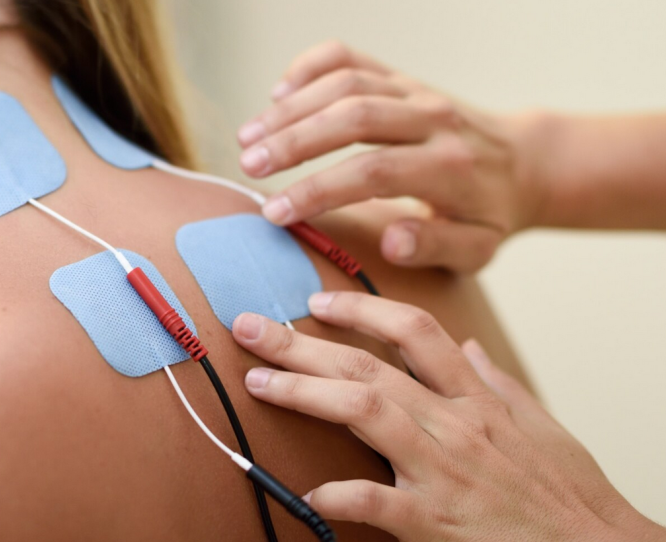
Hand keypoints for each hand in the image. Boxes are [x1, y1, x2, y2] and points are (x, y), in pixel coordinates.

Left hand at [231, 295, 663, 541]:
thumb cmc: (568, 494)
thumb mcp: (541, 425)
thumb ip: (497, 382)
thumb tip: (465, 347)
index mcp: (477, 398)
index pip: (412, 332)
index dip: (359, 309)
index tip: (315, 300)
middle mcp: (454, 423)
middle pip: (367, 365)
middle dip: (303, 343)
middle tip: (251, 326)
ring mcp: (443, 470)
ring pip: (364, 412)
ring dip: (305, 394)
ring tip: (260, 382)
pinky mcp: (435, 522)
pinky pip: (377, 501)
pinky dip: (340, 494)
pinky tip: (310, 491)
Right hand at [237, 41, 544, 271]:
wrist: (521, 161)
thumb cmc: (487, 215)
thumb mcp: (477, 248)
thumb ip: (436, 248)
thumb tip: (391, 239)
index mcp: (450, 167)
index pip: (374, 172)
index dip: (319, 190)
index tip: (275, 213)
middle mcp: (432, 119)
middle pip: (353, 116)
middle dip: (294, 141)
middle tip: (247, 165)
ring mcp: (414, 90)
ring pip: (345, 83)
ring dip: (290, 108)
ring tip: (248, 138)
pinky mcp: (399, 76)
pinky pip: (349, 56)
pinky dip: (308, 68)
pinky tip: (277, 93)